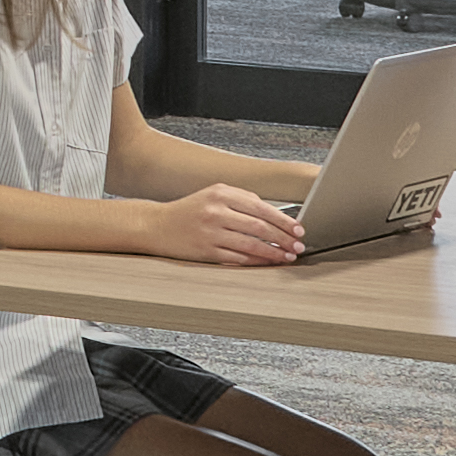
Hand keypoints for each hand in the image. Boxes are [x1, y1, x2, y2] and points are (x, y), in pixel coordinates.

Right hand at [148, 181, 300, 263]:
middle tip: (299, 246)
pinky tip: (268, 263)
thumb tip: (274, 214)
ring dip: (273, 252)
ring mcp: (211, 232)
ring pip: (251, 244)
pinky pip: (238, 259)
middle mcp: (216, 211)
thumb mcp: (212, 195)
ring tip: (288, 256)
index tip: (299, 229)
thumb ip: (241, 200)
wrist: (156, 225)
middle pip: (259, 226)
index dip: (284, 220)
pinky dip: (257, 261)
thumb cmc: (188, 211)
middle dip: (284, 238)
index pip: (261, 207)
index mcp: (221, 193)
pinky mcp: (206, 251)